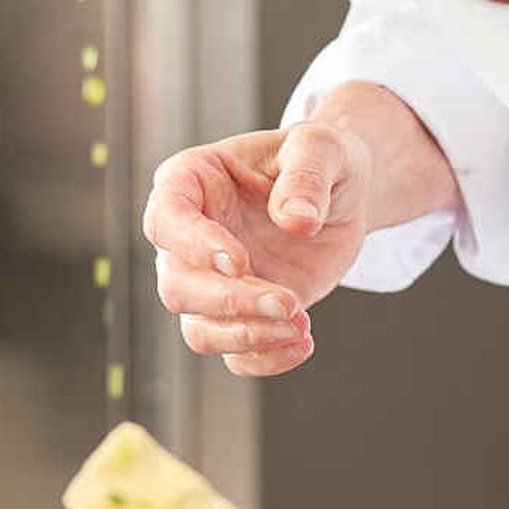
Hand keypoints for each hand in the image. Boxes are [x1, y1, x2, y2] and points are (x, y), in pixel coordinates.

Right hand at [143, 123, 371, 376]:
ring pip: (198, 328)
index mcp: (192, 181)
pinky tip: (303, 343)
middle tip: (289, 302)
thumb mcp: (324, 149)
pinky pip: (233, 354)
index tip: (239, 263)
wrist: (342, 197)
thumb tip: (295, 221)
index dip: (193, 245)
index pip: (166, 218)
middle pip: (178, 285)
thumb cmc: (322, 160)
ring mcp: (210, 280)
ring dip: (247, 336)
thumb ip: (306, 177)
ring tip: (300, 324)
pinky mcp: (239, 314)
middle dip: (231, 302)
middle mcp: (188, 237)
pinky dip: (265, 359)